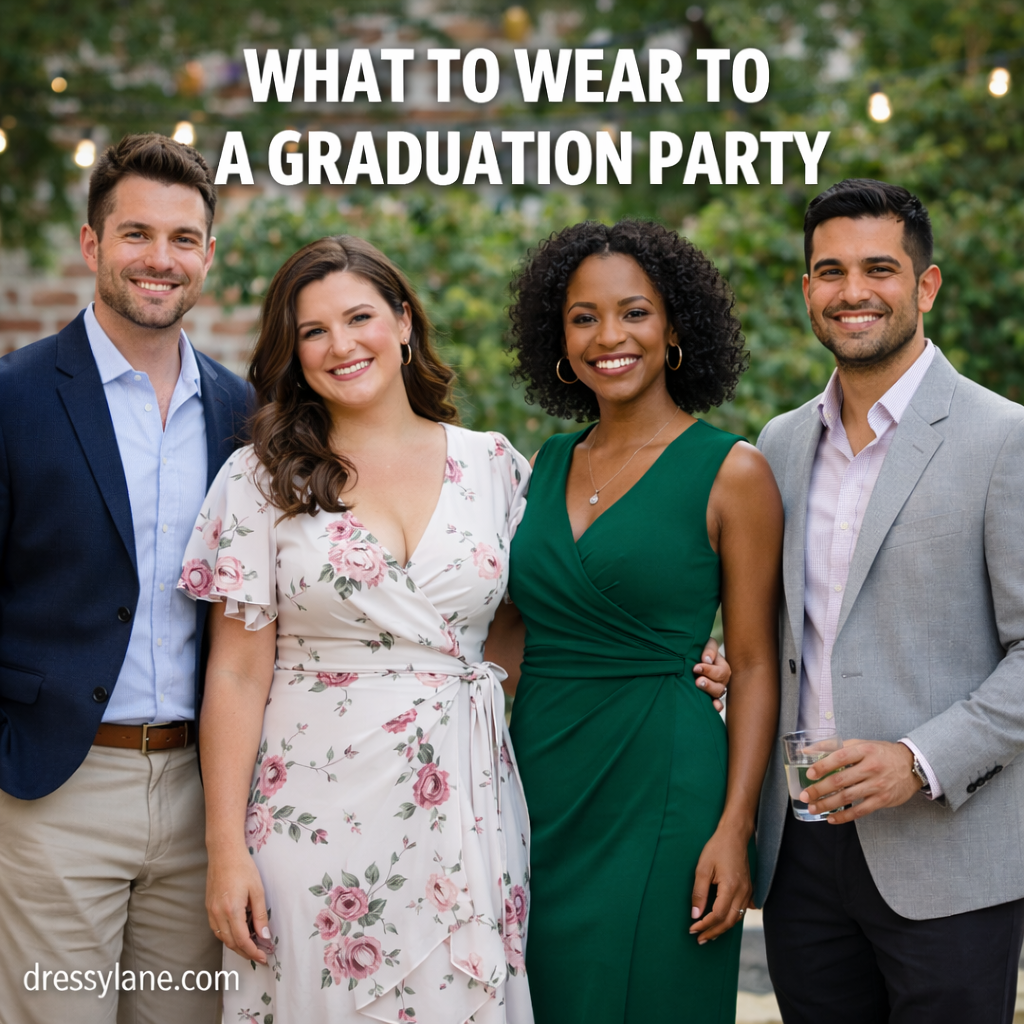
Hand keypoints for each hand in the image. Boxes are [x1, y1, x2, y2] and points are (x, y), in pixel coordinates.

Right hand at [206, 847, 270, 963]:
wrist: (224, 853)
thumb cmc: (243, 868)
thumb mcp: (257, 891)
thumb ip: (260, 916)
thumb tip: (264, 937)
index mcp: (232, 910)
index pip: (242, 940)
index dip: (253, 952)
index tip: (264, 957)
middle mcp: (218, 914)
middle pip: (231, 943)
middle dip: (246, 953)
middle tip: (260, 956)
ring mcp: (211, 912)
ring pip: (223, 938)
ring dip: (236, 946)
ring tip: (251, 947)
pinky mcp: (208, 908)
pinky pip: (217, 929)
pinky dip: (228, 936)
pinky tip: (238, 933)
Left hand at [688, 825, 752, 943]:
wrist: (734, 835)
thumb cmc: (717, 848)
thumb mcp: (702, 868)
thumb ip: (699, 893)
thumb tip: (695, 915)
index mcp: (731, 887)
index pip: (718, 915)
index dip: (705, 925)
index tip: (692, 929)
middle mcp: (742, 892)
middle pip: (729, 921)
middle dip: (713, 932)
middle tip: (699, 939)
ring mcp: (748, 891)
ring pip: (737, 918)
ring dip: (722, 928)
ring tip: (709, 934)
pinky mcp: (748, 889)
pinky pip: (742, 910)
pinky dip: (732, 919)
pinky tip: (724, 922)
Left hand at [694, 638, 730, 711]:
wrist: (694, 655)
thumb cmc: (702, 649)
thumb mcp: (707, 644)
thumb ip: (709, 649)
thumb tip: (706, 659)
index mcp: (723, 667)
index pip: (720, 671)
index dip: (708, 670)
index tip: (696, 667)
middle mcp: (722, 680)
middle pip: (720, 686)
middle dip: (709, 684)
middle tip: (698, 681)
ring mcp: (716, 689)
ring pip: (718, 694)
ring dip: (709, 692)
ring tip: (699, 687)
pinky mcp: (710, 696)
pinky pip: (716, 703)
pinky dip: (716, 706)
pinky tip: (714, 707)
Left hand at [801, 739, 921, 823]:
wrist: (912, 765)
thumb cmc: (881, 753)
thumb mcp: (861, 744)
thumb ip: (835, 746)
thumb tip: (808, 750)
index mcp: (864, 750)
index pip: (840, 757)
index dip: (823, 765)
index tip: (809, 774)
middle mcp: (871, 767)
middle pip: (840, 780)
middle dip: (819, 789)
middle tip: (805, 795)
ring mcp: (877, 785)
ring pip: (848, 796)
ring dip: (827, 804)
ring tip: (813, 808)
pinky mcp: (882, 800)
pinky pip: (861, 811)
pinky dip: (845, 816)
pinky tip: (831, 818)